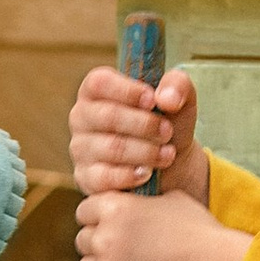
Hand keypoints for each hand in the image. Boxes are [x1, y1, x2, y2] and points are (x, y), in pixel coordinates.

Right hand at [70, 62, 204, 199]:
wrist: (171, 164)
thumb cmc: (167, 123)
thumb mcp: (180, 99)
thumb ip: (178, 85)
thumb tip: (166, 99)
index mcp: (96, 90)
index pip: (99, 83)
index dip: (128, 91)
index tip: (153, 101)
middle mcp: (82, 116)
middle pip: (108, 116)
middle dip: (144, 125)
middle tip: (167, 132)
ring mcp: (80, 148)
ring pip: (111, 148)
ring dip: (146, 151)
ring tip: (168, 154)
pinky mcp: (86, 177)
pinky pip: (105, 177)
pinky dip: (131, 175)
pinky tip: (148, 172)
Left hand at [76, 189, 250, 260]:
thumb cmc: (200, 233)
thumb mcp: (171, 200)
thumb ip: (140, 202)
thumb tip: (130, 202)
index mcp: (114, 207)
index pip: (85, 211)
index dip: (99, 219)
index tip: (114, 228)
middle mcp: (103, 237)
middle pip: (83, 241)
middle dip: (100, 245)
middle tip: (126, 253)